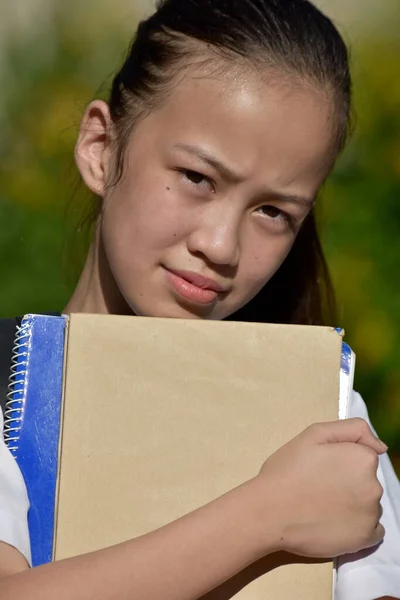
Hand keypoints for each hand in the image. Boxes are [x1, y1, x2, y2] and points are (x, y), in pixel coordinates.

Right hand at [256, 418, 385, 557]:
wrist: (269, 512)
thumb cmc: (287, 470)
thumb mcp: (314, 434)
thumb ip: (353, 430)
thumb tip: (381, 447)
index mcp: (363, 459)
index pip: (364, 457)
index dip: (342, 461)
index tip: (321, 468)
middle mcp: (374, 487)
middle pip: (367, 481)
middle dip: (349, 482)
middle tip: (318, 487)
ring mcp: (371, 515)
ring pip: (369, 505)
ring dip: (353, 504)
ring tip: (322, 506)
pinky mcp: (364, 539)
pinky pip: (373, 530)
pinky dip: (358, 527)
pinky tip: (335, 522)